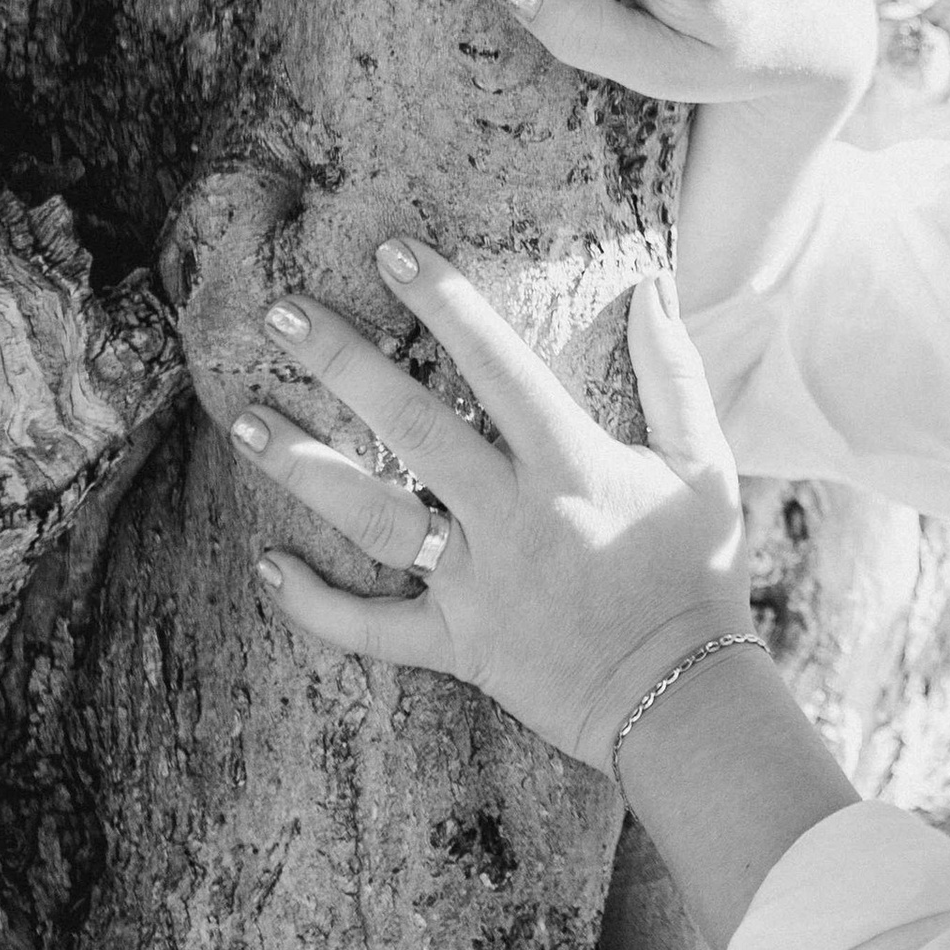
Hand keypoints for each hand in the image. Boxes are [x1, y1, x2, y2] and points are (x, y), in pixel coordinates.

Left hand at [231, 236, 752, 770]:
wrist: (683, 697)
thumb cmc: (698, 571)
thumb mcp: (705, 466)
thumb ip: (677, 376)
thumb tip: (655, 290)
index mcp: (573, 466)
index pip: (500, 366)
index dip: (447, 304)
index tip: (392, 251)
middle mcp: (514, 518)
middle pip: (415, 428)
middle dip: (344, 365)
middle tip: (278, 314)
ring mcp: (478, 586)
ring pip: (375, 520)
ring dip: (306, 470)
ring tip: (244, 422)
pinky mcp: (459, 646)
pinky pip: (373, 630)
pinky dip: (316, 605)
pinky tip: (266, 564)